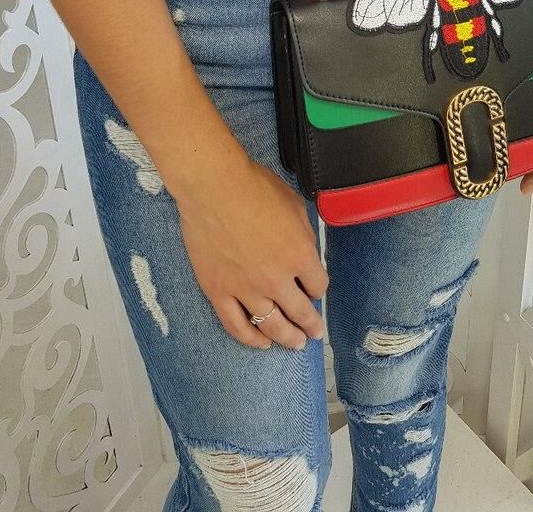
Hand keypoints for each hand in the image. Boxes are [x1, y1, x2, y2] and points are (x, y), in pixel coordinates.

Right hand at [176, 155, 328, 349]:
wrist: (214, 187)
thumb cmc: (254, 188)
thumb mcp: (294, 205)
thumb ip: (303, 233)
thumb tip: (305, 247)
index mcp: (300, 255)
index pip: (318, 285)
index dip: (318, 289)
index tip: (315, 290)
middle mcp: (277, 279)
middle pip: (300, 312)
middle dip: (311, 325)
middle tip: (315, 333)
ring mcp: (246, 289)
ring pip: (271, 326)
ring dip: (287, 338)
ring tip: (296, 344)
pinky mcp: (219, 292)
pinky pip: (238, 326)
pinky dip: (252, 339)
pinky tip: (262, 343)